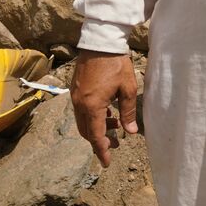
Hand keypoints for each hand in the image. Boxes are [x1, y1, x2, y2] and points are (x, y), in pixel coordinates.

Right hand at [72, 50, 137, 166]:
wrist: (101, 42)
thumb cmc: (117, 64)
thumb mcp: (128, 89)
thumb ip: (129, 112)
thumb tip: (130, 132)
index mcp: (92, 107)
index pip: (96, 137)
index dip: (102, 151)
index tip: (107, 163)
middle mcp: (80, 105)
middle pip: (86, 132)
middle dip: (100, 141)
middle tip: (116, 143)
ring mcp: (75, 97)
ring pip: (83, 122)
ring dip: (96, 128)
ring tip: (115, 123)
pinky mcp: (75, 90)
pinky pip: (81, 111)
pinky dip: (92, 117)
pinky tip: (106, 110)